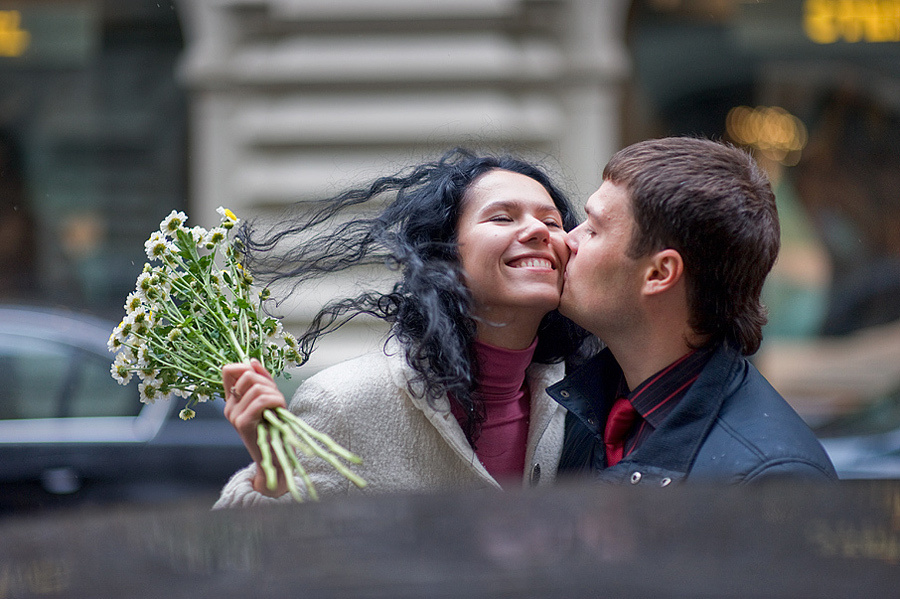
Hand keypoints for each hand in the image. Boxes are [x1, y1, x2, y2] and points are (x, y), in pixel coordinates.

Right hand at [222, 359, 288, 495]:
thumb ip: (261, 380)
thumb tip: (252, 361)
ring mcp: (234, 415)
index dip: (246, 367)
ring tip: (278, 408)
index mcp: (233, 400)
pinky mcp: (242, 424)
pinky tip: (279, 411)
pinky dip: (276, 401)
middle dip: (267, 381)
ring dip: (275, 394)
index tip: (262, 379)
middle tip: (275, 398)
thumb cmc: (275, 430)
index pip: (229, 370)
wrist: (275, 460)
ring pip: (257, 387)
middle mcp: (229, 407)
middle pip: (247, 374)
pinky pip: (261, 400)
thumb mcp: (269, 400)